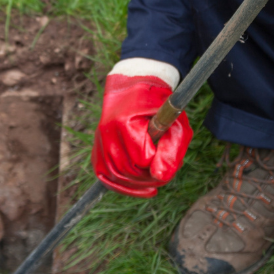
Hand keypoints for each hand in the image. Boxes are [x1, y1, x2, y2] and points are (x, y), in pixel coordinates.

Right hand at [92, 60, 192, 197]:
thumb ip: (172, 150)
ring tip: (152, 181)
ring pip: (114, 176)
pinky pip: (104, 175)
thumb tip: (161, 177)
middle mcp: (107, 132)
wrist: (134, 87)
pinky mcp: (97, 148)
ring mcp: (99, 141)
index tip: (168, 159)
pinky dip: (120, 185)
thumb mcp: (175, 123)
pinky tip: (137, 186)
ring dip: (136, 184)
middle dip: (147, 179)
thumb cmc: (159, 105)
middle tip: (163, 176)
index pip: (141, 158)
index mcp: (125, 122)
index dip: (157, 164)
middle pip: (126, 171)